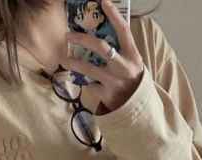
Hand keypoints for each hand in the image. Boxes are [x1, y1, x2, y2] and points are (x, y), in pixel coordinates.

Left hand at [63, 0, 144, 114]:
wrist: (137, 106)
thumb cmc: (131, 78)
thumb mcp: (131, 62)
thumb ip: (120, 48)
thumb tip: (101, 29)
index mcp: (132, 55)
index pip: (123, 31)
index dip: (113, 15)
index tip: (103, 1)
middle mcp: (124, 67)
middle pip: (101, 47)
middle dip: (82, 39)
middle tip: (68, 35)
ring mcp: (114, 82)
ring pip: (89, 68)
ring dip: (74, 63)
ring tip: (64, 59)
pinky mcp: (107, 94)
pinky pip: (90, 84)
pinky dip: (85, 82)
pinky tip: (82, 81)